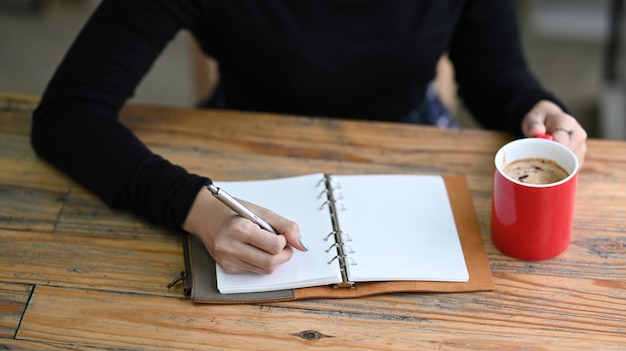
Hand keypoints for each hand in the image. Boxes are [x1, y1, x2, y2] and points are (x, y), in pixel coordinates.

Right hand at [182, 187, 307, 273]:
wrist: (206, 216)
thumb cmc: (234, 212)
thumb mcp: (261, 212)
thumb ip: (285, 226)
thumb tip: (302, 245)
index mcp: (239, 229)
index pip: (274, 246)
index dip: (284, 241)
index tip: (281, 234)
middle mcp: (230, 247)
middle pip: (270, 263)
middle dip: (283, 254)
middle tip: (281, 243)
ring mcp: (227, 261)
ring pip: (265, 270)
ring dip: (273, 259)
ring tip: (266, 244)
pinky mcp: (228, 268)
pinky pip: (255, 271)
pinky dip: (261, 262)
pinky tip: (253, 249)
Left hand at [521, 100, 586, 165]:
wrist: (551, 120)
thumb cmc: (541, 120)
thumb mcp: (532, 118)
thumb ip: (533, 125)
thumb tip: (536, 132)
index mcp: (566, 122)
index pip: (562, 139)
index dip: (552, 150)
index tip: (543, 155)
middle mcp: (577, 133)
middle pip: (568, 153)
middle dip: (553, 159)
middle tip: (540, 160)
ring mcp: (581, 145)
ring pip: (573, 162)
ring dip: (558, 165)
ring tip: (546, 160)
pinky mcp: (581, 155)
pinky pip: (574, 167)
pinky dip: (563, 169)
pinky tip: (553, 165)